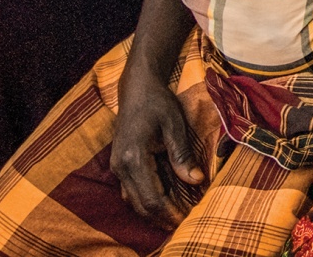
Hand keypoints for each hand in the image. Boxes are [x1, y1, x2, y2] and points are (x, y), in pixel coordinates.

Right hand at [112, 68, 203, 228]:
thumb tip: (196, 181)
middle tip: (183, 223)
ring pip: (133, 200)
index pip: (151, 196)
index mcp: (134, 157)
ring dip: (153, 211)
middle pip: (140, 204)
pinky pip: (131, 190)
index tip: (186, 219)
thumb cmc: (158, 103)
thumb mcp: (175, 125)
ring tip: (175, 216)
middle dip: (161, 217)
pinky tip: (163, 201)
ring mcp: (116, 166)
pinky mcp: (119, 165)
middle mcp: (120, 166)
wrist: (136, 89)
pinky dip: (146, 200)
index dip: (168, 212)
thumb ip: (182, 154)